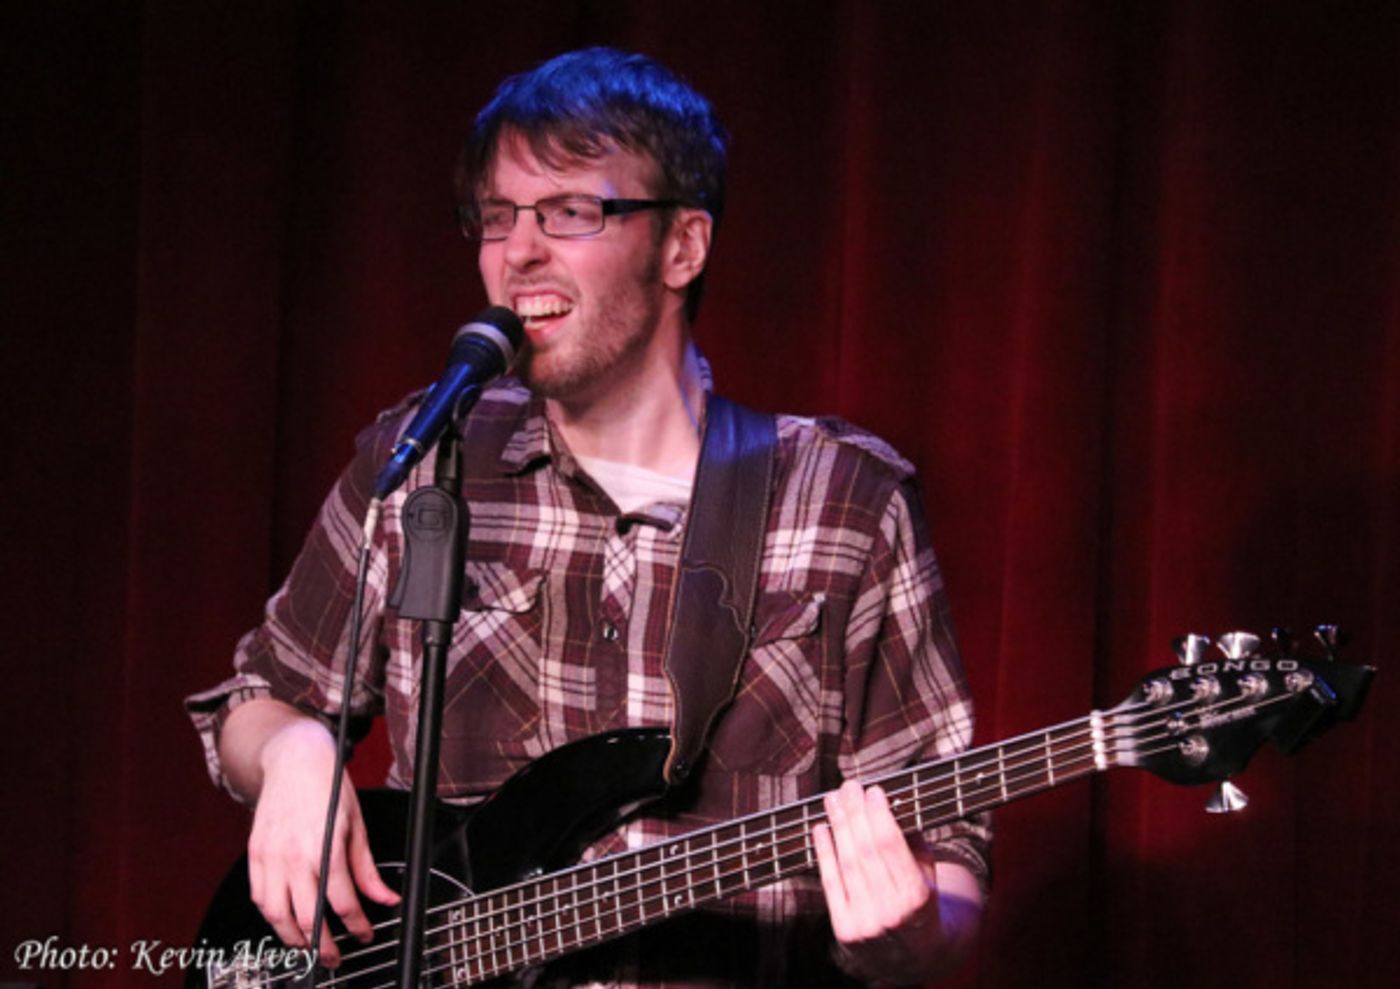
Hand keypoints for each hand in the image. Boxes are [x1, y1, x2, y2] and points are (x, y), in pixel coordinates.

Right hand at [246, 720, 399, 966]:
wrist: (294, 760)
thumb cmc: (328, 787)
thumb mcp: (357, 825)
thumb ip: (367, 869)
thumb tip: (385, 898)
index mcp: (326, 847)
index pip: (342, 901)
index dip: (356, 925)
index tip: (364, 933)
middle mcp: (295, 855)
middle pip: (307, 917)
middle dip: (323, 946)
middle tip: (334, 957)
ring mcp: (271, 856)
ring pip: (276, 915)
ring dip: (293, 939)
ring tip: (308, 946)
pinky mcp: (254, 854)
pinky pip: (258, 896)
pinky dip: (270, 916)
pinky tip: (284, 920)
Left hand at [812, 780, 979, 983]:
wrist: (915, 957)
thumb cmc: (922, 904)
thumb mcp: (928, 874)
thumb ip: (912, 842)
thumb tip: (889, 801)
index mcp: (917, 897)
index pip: (890, 846)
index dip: (878, 815)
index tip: (872, 790)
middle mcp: (891, 912)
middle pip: (864, 851)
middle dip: (854, 814)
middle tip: (847, 786)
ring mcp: (865, 923)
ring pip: (846, 864)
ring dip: (837, 826)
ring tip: (832, 800)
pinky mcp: (844, 929)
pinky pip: (831, 884)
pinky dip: (824, 852)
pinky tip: (821, 828)